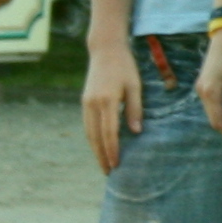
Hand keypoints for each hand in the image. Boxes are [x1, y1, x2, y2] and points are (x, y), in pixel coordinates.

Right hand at [81, 46, 143, 174]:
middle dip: (101, 156)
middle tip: (108, 172)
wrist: (105, 50)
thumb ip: (134, 109)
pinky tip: (98, 146)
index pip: (109, 132)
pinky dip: (92, 138)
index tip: (116, 164)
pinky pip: (87, 125)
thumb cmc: (125, 67)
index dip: (112, 150)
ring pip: (89, 132)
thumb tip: (136, 132)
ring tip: (102, 163)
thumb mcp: (135, 86)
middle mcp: (93, 104)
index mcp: (107, 101)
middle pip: (95, 137)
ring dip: (95, 149)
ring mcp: (86, 103)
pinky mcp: (85, 101)